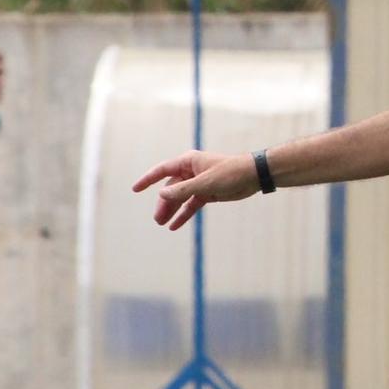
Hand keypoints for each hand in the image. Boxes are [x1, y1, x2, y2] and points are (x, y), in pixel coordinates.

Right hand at [131, 151, 255, 229]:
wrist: (254, 175)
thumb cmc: (231, 172)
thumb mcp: (205, 183)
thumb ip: (183, 189)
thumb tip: (161, 194)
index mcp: (188, 162)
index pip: (162, 170)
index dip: (148, 180)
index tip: (134, 189)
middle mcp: (191, 171)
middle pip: (171, 188)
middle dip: (163, 203)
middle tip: (157, 220)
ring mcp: (199, 182)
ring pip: (180, 198)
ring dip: (172, 210)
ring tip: (162, 224)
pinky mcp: (208, 192)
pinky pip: (191, 204)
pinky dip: (184, 214)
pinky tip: (175, 226)